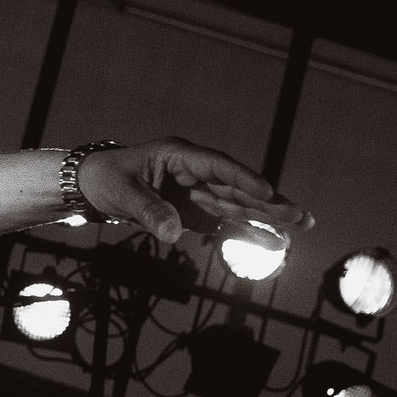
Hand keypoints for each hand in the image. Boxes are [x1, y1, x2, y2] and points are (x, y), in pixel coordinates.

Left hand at [76, 137, 313, 244]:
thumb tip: (174, 234)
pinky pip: (225, 222)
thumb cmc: (107, 180)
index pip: (218, 166)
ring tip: (301, 226)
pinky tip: (274, 242)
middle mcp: (195, 172)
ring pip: (238, 205)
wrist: (94, 187)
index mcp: (179, 155)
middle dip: (269, 203)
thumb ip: (148, 211)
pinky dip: (247, 232)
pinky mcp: (195, 212)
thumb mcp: (123, 194)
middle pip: (237, 188)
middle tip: (301, 216)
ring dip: (267, 218)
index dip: (243, 179)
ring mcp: (198, 192)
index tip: (267, 192)